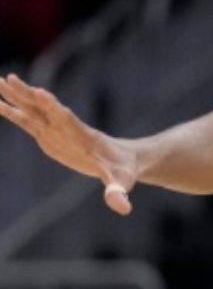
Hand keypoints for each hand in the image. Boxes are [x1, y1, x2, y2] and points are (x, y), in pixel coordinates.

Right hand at [0, 74, 135, 214]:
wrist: (123, 160)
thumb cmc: (123, 171)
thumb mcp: (122, 182)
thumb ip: (118, 193)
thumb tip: (124, 208)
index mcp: (84, 136)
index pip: (67, 119)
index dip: (54, 107)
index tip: (40, 92)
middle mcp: (68, 129)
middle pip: (46, 109)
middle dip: (29, 96)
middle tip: (9, 79)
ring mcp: (57, 130)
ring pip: (34, 111)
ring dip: (17, 97)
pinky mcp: (49, 136)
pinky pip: (29, 122)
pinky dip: (13, 113)